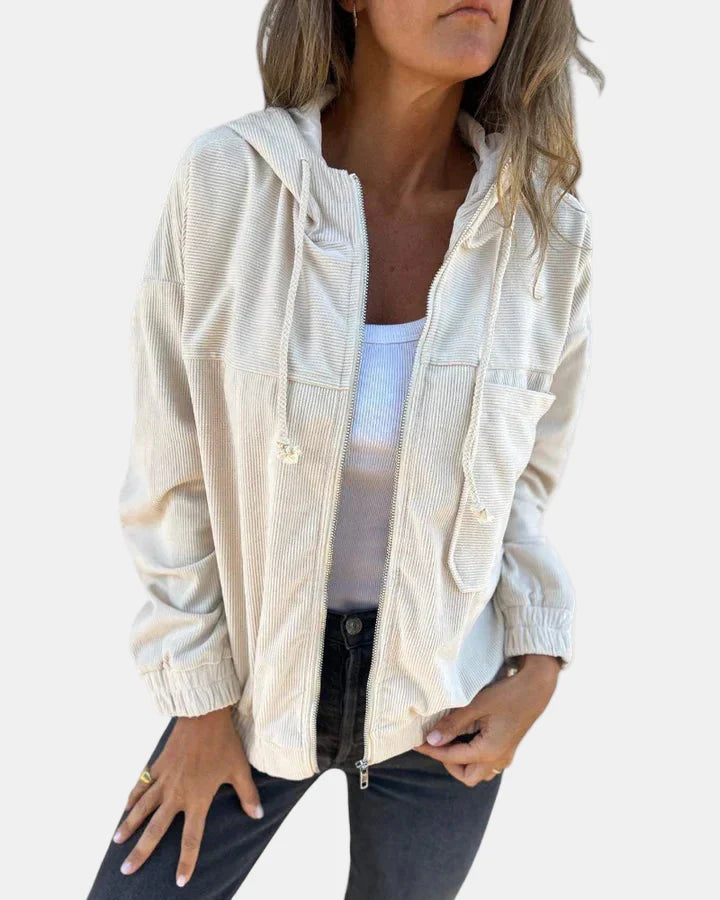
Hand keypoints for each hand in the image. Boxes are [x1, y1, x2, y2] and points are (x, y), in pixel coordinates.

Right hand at [112, 706, 262, 887]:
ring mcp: (164, 779)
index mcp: (198, 798)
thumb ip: (247, 794)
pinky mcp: (158, 764)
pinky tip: (125, 808)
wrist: (204, 715)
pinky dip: (132, 797)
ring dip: (128, 826)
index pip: (191, 838)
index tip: (178, 881)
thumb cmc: (224, 742)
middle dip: (141, 852)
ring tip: (117, 842)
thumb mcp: (239, 769)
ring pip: (141, 808)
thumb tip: (258, 815)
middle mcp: (177, 794)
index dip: (186, 861)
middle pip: (155, 829)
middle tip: (126, 870)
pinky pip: (141, 785)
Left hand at [412, 654, 560, 785]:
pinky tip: (466, 736)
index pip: (452, 758)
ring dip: (461, 761)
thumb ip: (453, 724)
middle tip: (436, 742)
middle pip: (466, 775)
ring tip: (450, 739)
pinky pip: (486, 762)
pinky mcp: (507, 748)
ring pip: (477, 771)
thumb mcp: (476, 706)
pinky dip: (472, 756)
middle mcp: (498, 759)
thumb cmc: (507, 694)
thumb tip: (433, 739)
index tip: (416, 742)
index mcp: (489, 751)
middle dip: (448, 763)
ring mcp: (505, 755)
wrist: (537, 688)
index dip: (431, 750)